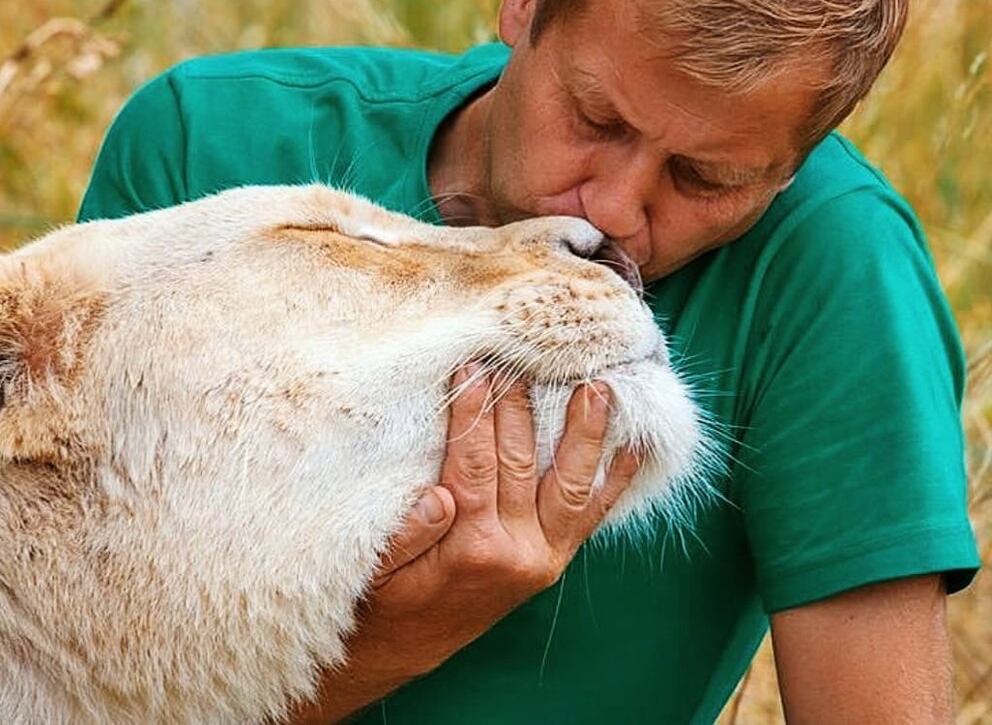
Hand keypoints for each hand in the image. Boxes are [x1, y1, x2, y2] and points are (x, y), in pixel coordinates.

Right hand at [287, 366, 638, 723]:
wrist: (406, 649)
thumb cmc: (385, 600)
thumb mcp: (376, 571)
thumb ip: (406, 535)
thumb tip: (439, 496)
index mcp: (471, 547)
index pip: (476, 463)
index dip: (473, 412)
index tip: (472, 367)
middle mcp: (518, 551)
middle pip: (525, 461)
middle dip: (521, 405)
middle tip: (520, 359)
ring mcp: (545, 555)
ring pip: (573, 483)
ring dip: (588, 433)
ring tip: (600, 387)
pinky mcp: (556, 558)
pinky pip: (593, 514)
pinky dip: (616, 479)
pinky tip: (633, 444)